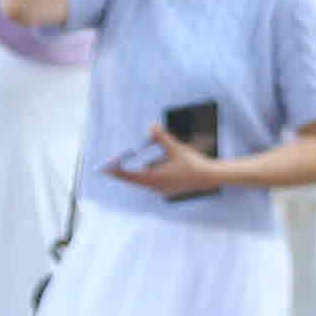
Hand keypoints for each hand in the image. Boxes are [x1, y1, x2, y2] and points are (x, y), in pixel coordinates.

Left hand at [107, 138, 228, 200]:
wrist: (210, 177)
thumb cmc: (193, 163)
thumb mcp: (177, 148)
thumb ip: (162, 137)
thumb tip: (151, 126)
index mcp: (155, 178)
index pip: (130, 176)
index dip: (117, 171)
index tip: (105, 168)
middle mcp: (156, 186)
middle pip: (133, 180)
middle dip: (122, 173)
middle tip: (109, 167)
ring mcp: (162, 189)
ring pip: (142, 182)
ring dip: (134, 175)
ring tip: (123, 168)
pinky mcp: (168, 189)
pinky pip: (150, 184)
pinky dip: (144, 177)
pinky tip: (144, 170)